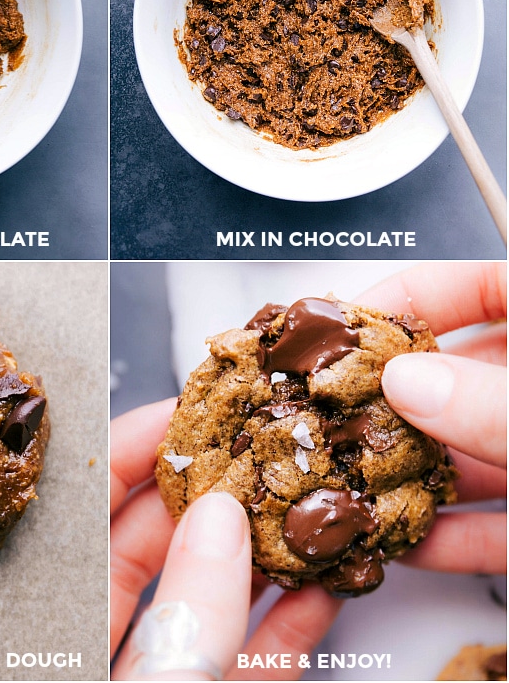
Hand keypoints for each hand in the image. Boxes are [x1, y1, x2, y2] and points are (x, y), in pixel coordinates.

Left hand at [111, 399, 339, 679]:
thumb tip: (221, 520)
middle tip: (263, 447)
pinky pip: (250, 657)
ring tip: (304, 501)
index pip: (91, 512)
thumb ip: (188, 615)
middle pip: (154, 540)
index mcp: (70, 618)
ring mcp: (165, 669)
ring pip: (210, 596)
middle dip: (213, 491)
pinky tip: (324, 588)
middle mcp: (106, 642)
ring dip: (261, 550)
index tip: (189, 411)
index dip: (132, 449)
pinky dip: (288, 622)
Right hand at [359, 261, 505, 574]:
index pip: (487, 282)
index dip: (416, 291)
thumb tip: (408, 384)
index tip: (353, 319)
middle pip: (466, 373)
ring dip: (413, 472)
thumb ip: (493, 406)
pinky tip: (409, 544)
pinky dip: (455, 535)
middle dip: (399, 394)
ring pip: (474, 452)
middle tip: (335, 406)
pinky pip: (499, 523)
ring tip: (353, 478)